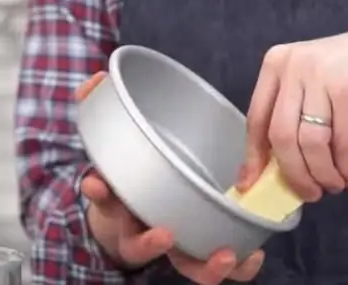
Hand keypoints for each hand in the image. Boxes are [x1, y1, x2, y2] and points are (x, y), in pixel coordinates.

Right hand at [76, 73, 264, 284]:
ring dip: (205, 267)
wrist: (151, 208)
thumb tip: (94, 82)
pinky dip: (240, 265)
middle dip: (150, 244)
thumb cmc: (138, 173)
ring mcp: (178, 244)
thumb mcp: (117, 143)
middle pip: (142, 248)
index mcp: (122, 205)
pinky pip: (224, 265)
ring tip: (225, 255)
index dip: (102, 196)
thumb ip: (100, 109)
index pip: (105, 202)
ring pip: (188, 266)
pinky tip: (254, 253)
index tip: (98, 185)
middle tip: (164, 233)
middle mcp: (145, 231)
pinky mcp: (209, 247)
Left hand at [237, 15, 347, 201]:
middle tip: (309, 193)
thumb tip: (269, 166)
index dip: (255, 157)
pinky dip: (343, 165)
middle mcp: (294, 67)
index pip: (257, 118)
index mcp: (277, 64)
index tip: (253, 184)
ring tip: (333, 185)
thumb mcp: (314, 82)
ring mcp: (322, 77)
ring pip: (309, 142)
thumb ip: (291, 113)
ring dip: (321, 173)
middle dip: (293, 173)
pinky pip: (340, 142)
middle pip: (280, 135)